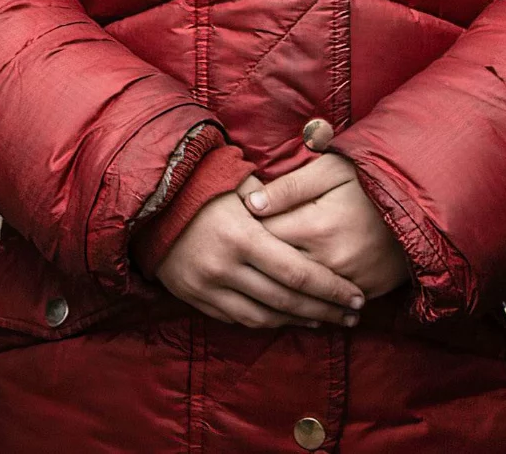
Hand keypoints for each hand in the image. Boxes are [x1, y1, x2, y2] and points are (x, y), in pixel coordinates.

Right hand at [153, 182, 367, 328]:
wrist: (148, 200)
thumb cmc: (202, 184)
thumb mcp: (241, 183)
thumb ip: (276, 202)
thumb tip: (313, 213)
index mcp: (243, 237)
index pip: (298, 273)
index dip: (332, 289)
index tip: (357, 297)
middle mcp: (226, 267)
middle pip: (285, 301)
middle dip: (324, 310)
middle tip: (353, 316)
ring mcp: (207, 287)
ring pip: (262, 317)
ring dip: (297, 321)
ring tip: (324, 319)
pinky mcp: (194, 297)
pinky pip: (237, 319)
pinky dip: (265, 322)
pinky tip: (285, 319)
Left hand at [244, 155, 410, 302]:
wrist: (424, 202)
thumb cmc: (370, 179)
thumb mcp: (331, 170)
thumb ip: (289, 187)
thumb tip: (249, 203)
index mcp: (317, 226)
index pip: (264, 238)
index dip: (244, 234)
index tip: (230, 229)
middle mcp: (330, 260)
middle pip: (278, 271)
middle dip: (255, 266)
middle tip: (238, 260)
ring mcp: (349, 280)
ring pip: (300, 295)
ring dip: (278, 291)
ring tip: (258, 283)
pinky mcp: (366, 292)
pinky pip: (329, 305)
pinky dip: (310, 303)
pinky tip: (293, 299)